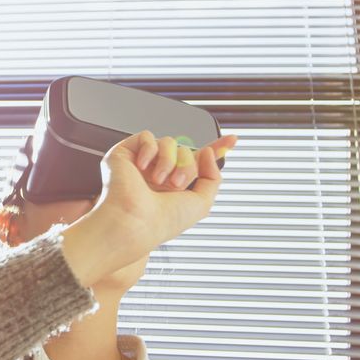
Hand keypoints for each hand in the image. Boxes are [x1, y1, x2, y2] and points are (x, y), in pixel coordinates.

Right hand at [91, 130, 237, 257]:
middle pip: (186, 151)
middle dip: (188, 166)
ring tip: (159, 180)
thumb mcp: (201, 203)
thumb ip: (213, 177)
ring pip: (169, 143)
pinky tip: (143, 168)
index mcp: (175, 187)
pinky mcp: (125, 154)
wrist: (135, 222)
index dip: (216, 149)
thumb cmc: (163, 220)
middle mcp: (159, 174)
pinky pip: (147, 137)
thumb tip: (207, 152)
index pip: (198, 162)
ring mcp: (142, 164)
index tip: (233, 140)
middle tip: (177, 184)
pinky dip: (150, 150)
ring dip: (170, 161)